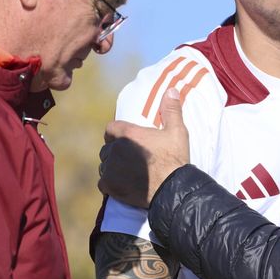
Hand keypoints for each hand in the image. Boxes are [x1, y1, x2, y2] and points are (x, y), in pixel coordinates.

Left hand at [98, 89, 189, 208]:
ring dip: (112, 168)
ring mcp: (111, 168)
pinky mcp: (110, 185)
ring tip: (126, 173)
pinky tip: (121, 186)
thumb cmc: (175, 158)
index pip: (110, 128)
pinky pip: (103, 183)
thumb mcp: (177, 131)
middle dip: (115, 153)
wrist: (173, 188)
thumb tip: (171, 90)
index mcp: (128, 133)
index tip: (125, 140)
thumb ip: (171, 110)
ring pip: (104, 166)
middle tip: (130, 159)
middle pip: (107, 148)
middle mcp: (115, 149)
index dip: (116, 134)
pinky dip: (110, 185)